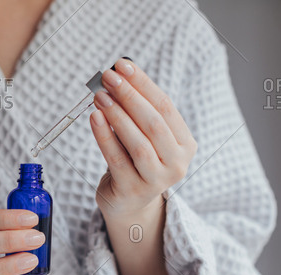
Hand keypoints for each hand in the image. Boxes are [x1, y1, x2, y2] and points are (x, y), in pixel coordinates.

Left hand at [89, 58, 196, 217]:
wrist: (129, 203)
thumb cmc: (135, 162)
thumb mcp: (144, 136)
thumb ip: (137, 111)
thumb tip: (117, 76)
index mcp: (186, 144)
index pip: (165, 106)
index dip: (143, 83)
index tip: (122, 65)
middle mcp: (177, 163)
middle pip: (154, 123)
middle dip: (129, 96)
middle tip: (108, 77)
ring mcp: (156, 180)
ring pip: (138, 142)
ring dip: (117, 115)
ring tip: (99, 96)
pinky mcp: (132, 190)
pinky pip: (117, 159)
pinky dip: (104, 136)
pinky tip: (94, 118)